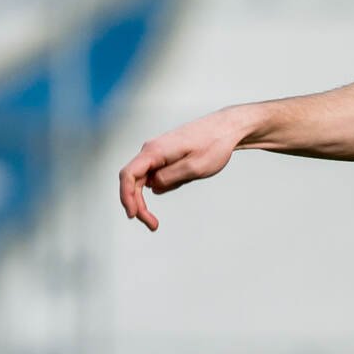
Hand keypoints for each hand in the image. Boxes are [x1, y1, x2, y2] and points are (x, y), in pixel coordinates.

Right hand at [117, 107, 253, 230]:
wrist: (227, 128)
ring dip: (145, 200)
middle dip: (137, 204)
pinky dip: (158, 188)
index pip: (128, 174)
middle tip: (153, 225)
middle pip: (133, 181)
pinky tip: (179, 185)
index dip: (126, 196)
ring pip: (143, 180)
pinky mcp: (165, 157)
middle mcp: (152, 150)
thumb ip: (170, 177)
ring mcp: (158, 153)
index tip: (133, 215)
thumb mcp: (195, 167)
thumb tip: (152, 187)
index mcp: (155, 150)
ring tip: (156, 221)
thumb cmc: (214, 144)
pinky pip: (154, 176)